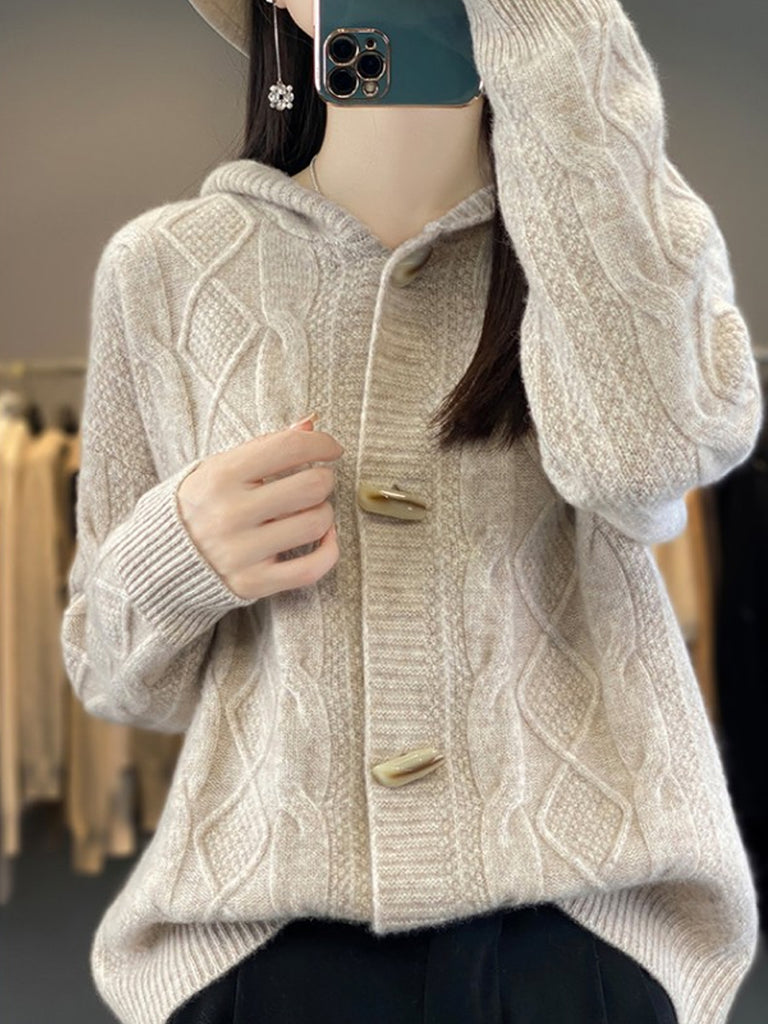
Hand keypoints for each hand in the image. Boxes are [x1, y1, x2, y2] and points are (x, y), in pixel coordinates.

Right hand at [177, 417, 343, 600]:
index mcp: (221, 476)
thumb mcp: (221, 466)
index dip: (322, 443)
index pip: (289, 448)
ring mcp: (241, 552)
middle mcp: (230, 514)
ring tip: (310, 510)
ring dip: (324, 512)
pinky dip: (329, 550)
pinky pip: (311, 568)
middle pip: (311, 486)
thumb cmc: (200, 505)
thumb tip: (310, 422)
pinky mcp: (253, 583)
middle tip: (317, 481)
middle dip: (324, 479)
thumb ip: (266, 445)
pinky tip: (324, 536)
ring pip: (317, 524)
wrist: (160, 559)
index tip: (331, 448)